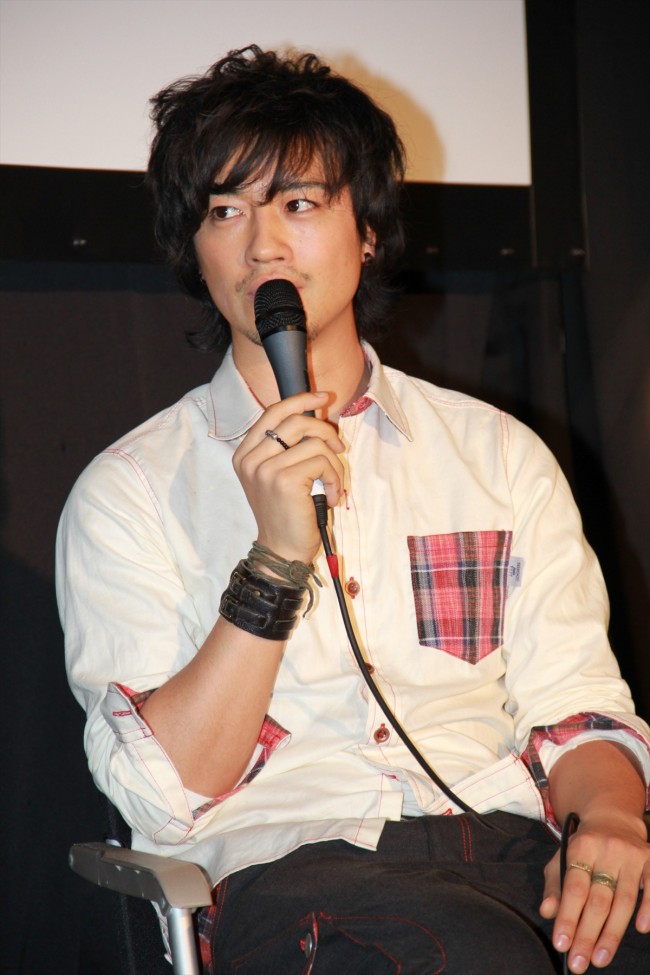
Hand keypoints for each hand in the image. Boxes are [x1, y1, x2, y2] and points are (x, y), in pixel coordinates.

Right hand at [233, 391, 344, 562]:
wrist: (281, 550)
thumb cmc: (286, 514)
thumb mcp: (277, 475)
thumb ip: (287, 447)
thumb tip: (316, 416)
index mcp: (245, 454)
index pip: (273, 412)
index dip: (300, 400)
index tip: (322, 397)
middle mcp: (250, 459)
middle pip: (296, 420)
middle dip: (326, 431)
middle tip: (338, 449)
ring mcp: (265, 469)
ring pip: (314, 443)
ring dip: (333, 464)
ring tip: (332, 484)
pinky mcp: (284, 481)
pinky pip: (322, 462)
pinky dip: (334, 479)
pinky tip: (330, 496)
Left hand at [540, 813, 649, 970]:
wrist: (612, 819)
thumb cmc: (584, 846)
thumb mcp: (563, 858)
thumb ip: (554, 885)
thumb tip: (546, 911)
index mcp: (581, 847)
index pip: (574, 888)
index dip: (567, 917)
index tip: (561, 944)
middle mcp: (606, 850)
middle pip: (598, 899)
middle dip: (588, 934)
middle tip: (580, 962)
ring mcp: (630, 855)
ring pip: (624, 900)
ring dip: (612, 933)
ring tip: (601, 959)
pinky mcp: (649, 859)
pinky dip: (647, 908)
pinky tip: (640, 929)